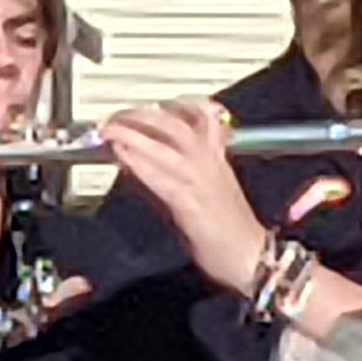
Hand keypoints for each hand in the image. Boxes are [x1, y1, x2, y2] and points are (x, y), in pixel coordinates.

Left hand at [98, 98, 266, 292]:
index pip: (200, 118)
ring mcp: (200, 180)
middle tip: (115, 116)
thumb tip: (147, 161)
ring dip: (133, 133)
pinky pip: (161, 177)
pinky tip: (121, 154)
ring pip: (165, 145)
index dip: (172, 107)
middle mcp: (210, 162)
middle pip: (175, 124)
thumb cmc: (230, 230)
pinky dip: (139, 163)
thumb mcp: (210, 190)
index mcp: (217, 158)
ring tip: (109, 129)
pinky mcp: (190, 203)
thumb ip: (183, 172)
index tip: (146, 104)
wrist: (252, 256)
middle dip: (141, 115)